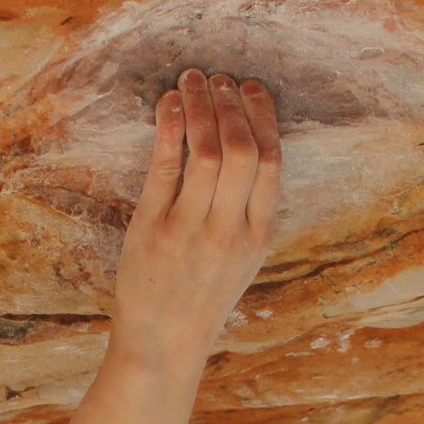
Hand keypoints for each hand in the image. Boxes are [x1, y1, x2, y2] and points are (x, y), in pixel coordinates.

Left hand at [112, 68, 280, 368]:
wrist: (163, 345)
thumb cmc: (202, 297)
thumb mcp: (242, 259)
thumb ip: (248, 211)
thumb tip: (251, 147)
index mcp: (257, 236)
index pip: (271, 162)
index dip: (262, 116)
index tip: (251, 88)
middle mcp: (227, 231)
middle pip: (240, 149)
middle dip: (231, 104)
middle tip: (220, 78)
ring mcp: (189, 230)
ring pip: (203, 151)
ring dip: (199, 106)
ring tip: (191, 79)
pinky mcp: (152, 230)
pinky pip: (164, 167)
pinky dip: (168, 128)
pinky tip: (168, 103)